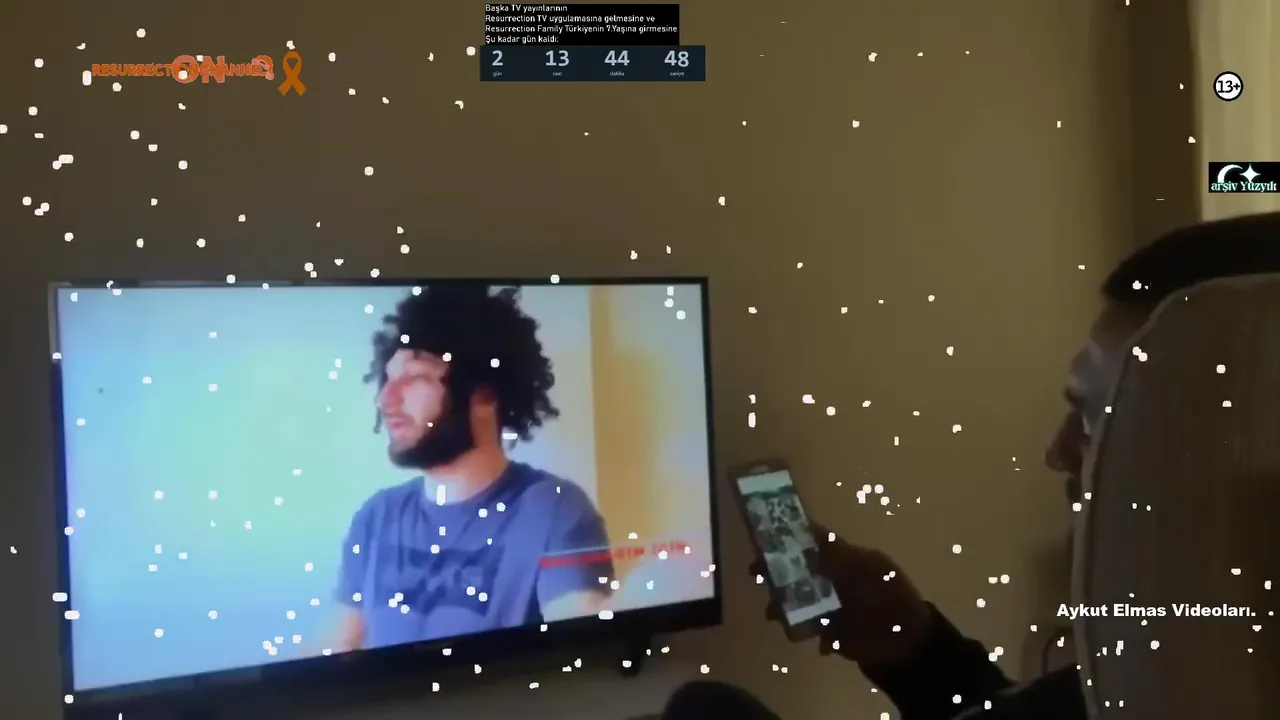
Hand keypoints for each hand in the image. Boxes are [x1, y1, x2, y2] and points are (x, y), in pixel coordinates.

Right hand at [753, 523, 932, 669]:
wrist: (910, 650)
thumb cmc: (891, 605)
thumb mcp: (868, 573)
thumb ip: (838, 556)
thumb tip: (809, 534)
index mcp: (848, 559)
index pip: (814, 541)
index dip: (790, 538)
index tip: (765, 539)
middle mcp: (838, 579)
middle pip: (799, 570)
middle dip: (778, 574)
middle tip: (757, 577)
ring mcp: (834, 605)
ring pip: (799, 600)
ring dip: (785, 607)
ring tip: (779, 618)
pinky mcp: (833, 631)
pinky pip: (809, 627)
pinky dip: (808, 632)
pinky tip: (821, 641)